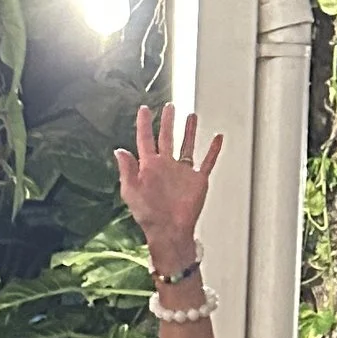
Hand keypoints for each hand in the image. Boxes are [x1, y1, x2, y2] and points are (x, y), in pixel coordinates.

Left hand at [114, 105, 221, 276]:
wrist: (170, 230)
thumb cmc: (148, 215)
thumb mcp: (131, 191)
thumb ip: (126, 170)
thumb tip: (119, 150)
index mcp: (149, 167)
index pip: (145, 140)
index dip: (144, 124)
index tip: (144, 109)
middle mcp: (166, 166)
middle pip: (167, 138)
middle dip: (167, 122)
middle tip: (169, 107)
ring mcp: (182, 172)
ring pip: (187, 145)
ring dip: (189, 131)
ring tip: (191, 116)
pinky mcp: (198, 180)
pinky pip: (207, 161)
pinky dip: (213, 150)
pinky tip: (217, 138)